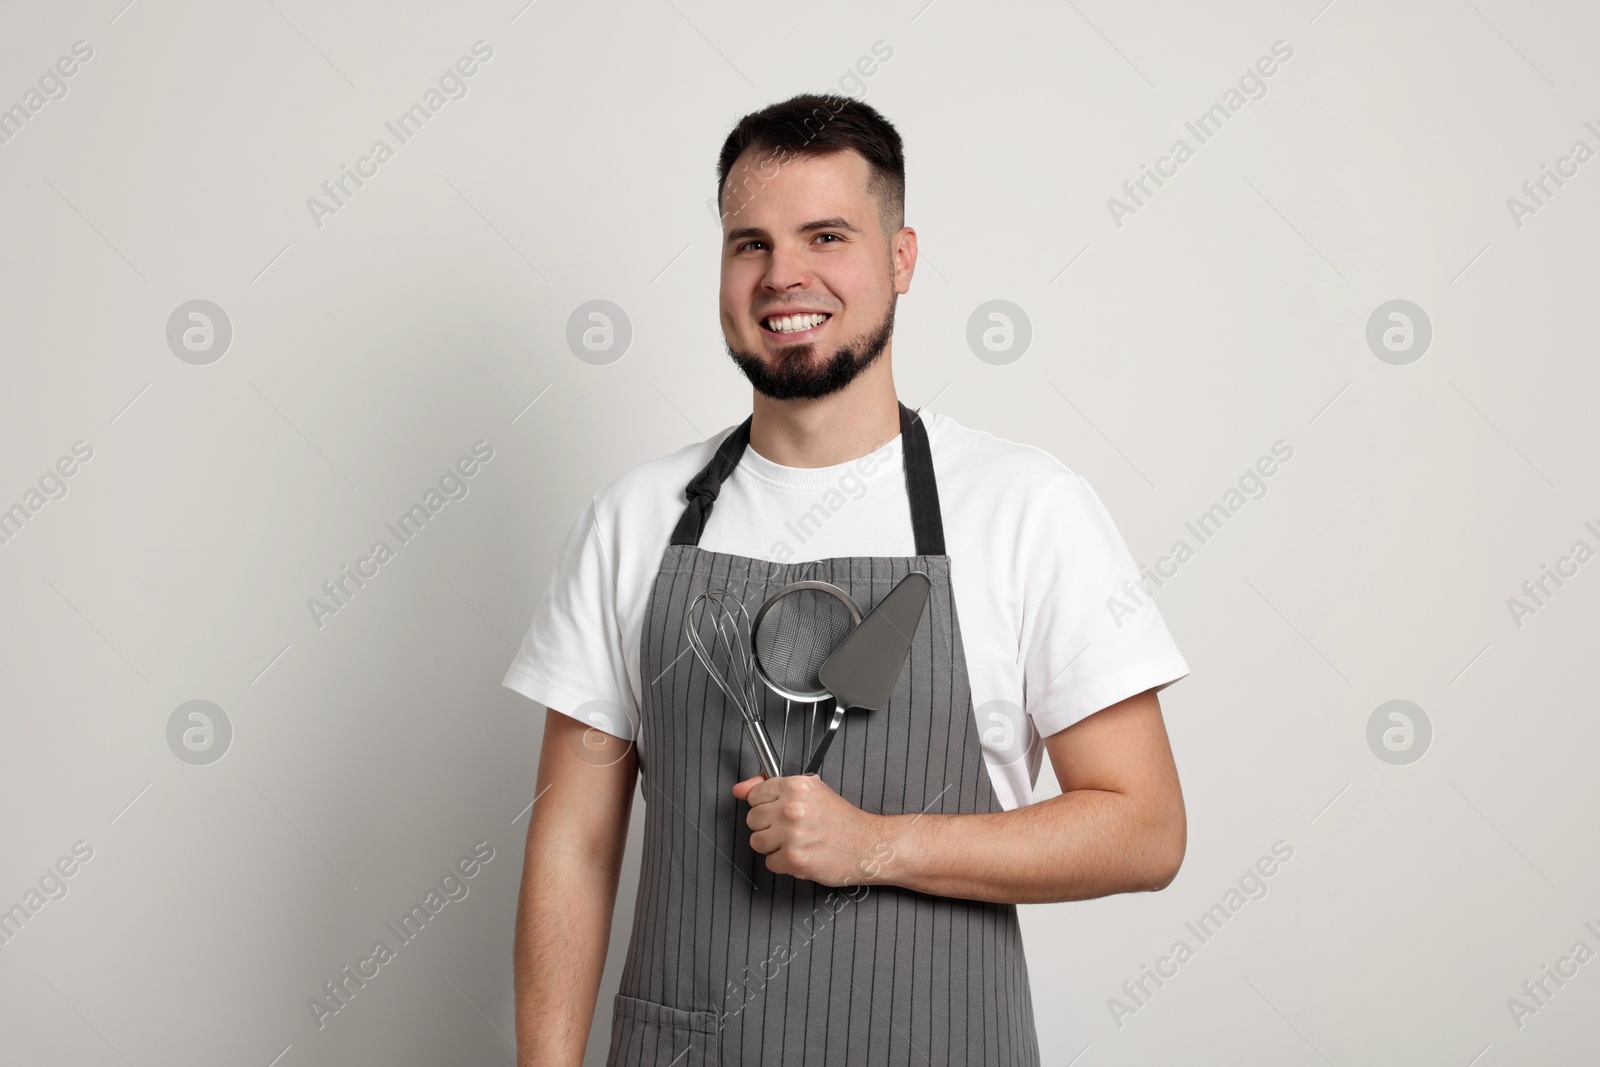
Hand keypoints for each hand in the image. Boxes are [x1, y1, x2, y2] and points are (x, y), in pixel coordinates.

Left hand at [732, 773, 886, 886]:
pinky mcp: (794, 858)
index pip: (755, 795)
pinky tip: (802, 855)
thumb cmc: (842, 820)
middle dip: (769, 826)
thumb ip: (771, 787)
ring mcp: (792, 834)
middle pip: (753, 819)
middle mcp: (792, 807)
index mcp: (796, 786)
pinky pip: (770, 863)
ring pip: (757, 842)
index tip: (779, 811)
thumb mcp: (811, 791)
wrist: (868, 845)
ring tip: (796, 842)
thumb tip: (740, 789)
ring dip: (774, 846)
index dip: (766, 805)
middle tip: (791, 828)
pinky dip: (784, 864)